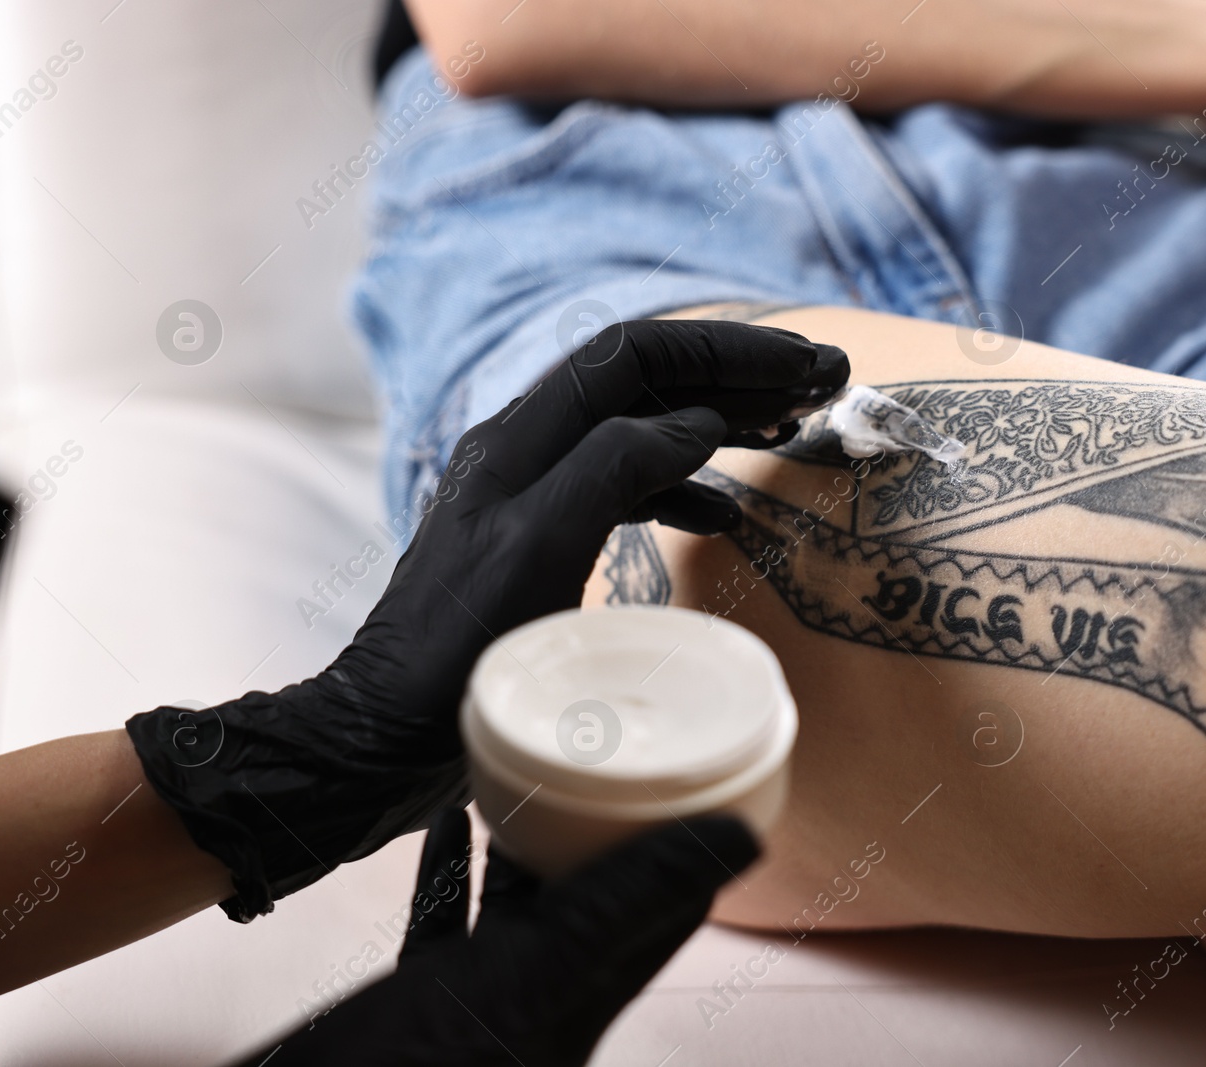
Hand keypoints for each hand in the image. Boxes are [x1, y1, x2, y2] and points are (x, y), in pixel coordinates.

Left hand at [126, 319, 847, 919]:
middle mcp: (526, 451)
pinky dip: (685, 489)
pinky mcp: (542, 545)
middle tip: (822, 385)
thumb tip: (699, 420)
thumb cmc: (455, 651)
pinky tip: (727, 516)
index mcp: (522, 437)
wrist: (383, 737)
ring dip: (718, 423)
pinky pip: (627, 492)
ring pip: (642, 431)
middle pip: (645, 382)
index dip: (727, 349)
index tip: (806, 366)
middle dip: (736, 374)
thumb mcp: (538, 550)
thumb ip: (614, 469)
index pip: (637, 353)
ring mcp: (533, 498)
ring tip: (789, 432)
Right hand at [240, 808, 759, 1066]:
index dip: (689, 841)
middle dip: (604, 826)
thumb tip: (742, 842)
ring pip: (521, 902)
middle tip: (606, 753)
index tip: (696, 773)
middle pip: (595, 893)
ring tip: (531, 772)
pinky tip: (443, 823)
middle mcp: (544, 992)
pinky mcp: (422, 999)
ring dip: (528, 840)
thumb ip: (632, 903)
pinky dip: (451, 867)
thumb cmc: (418, 1066)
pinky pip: (448, 918)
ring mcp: (482, 997)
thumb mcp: (544, 968)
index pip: (667, 905)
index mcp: (587, 988)